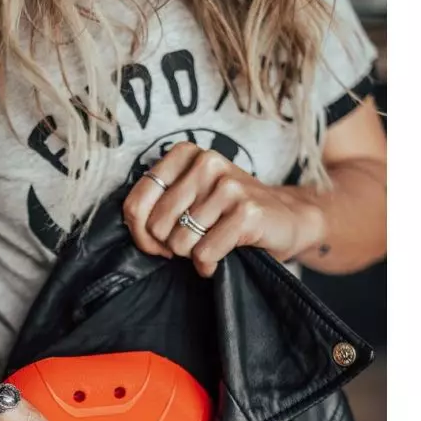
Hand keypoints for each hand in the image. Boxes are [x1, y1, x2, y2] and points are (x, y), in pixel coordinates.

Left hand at [122, 142, 325, 276]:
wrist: (287, 218)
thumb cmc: (229, 214)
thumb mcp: (190, 198)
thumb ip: (158, 205)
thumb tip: (134, 229)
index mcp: (184, 155)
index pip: (135, 203)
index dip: (140, 234)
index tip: (157, 245)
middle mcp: (205, 163)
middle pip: (156, 226)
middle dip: (170, 247)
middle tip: (193, 244)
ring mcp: (228, 185)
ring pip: (180, 243)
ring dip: (193, 255)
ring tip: (212, 245)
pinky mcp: (246, 211)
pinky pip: (205, 253)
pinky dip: (209, 265)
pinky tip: (223, 257)